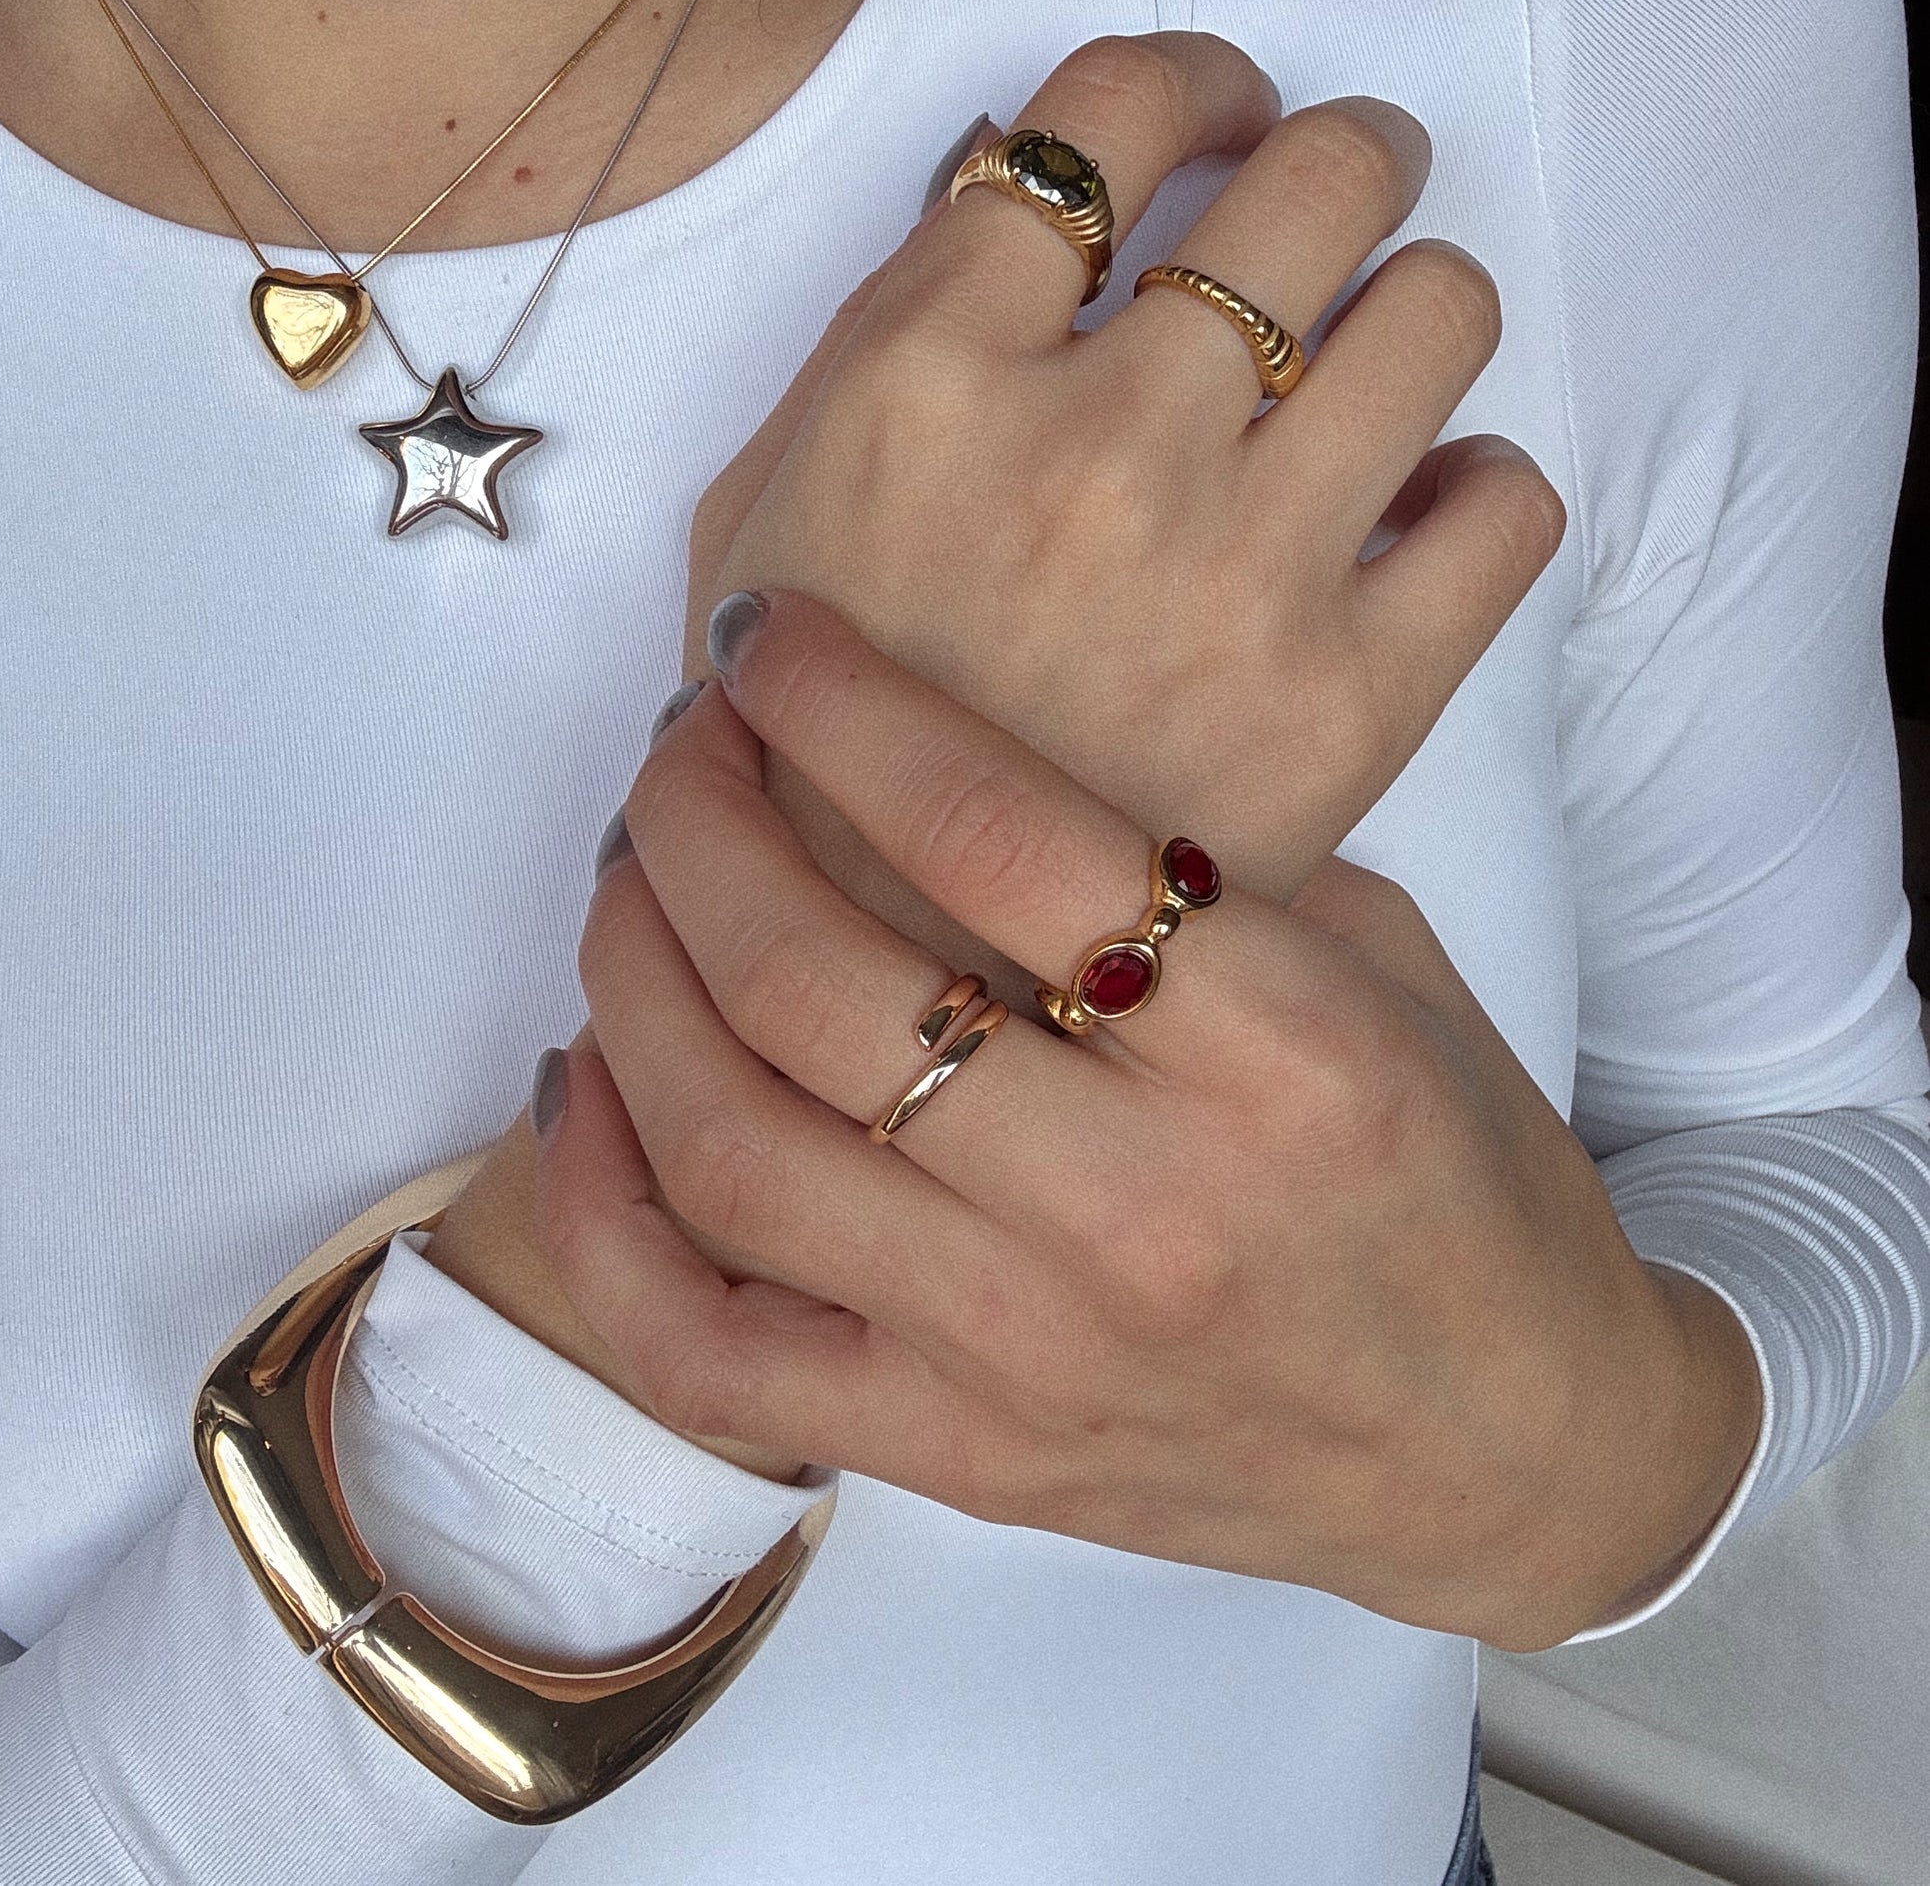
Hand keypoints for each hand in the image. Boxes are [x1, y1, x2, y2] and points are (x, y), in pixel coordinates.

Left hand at [550, 593, 1762, 1649]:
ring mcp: (1030, 1355)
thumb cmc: (1469, 1183)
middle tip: (680, 746)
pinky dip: (603, 1215)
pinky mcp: (964, 1457)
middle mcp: (1143, 1209)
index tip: (769, 639)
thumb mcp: (1388, 973)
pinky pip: (707, 1352)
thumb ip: (1198, 868)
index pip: (999, 836)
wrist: (1513, 1452)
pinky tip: (582, 1087)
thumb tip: (962, 757)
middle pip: (819, 982)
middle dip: (700, 821)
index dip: (843, 704)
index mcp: (1286, 1055)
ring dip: (631, 975)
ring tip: (629, 876)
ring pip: (733, 1148)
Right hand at [683, 34, 1564, 932]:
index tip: (1221, 117)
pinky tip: (1414, 520)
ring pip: (1440, 308)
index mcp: (926, 385)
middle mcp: (1095, 450)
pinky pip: (1509, 505)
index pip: (1109, 113)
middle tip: (1330, 207)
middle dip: (1341, 161)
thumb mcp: (754, 521)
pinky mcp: (1352, 700)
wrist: (904, 981)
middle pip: (1315, 176)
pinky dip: (1480, 489)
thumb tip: (1007, 187)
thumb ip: (866, 343)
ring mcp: (1237, 574)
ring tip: (1378, 358)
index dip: (1194, 82)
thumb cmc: (818, 755)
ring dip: (1420, 303)